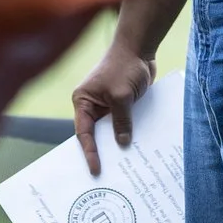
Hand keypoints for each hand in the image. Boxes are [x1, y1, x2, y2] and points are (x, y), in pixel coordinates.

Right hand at [71, 44, 156, 175]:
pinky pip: (124, 122)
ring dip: (120, 142)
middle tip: (110, 175)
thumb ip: (121, 121)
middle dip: (104, 151)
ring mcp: (107, 104)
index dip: (90, 152)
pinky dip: (130, 132)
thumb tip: (123, 144)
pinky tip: (139, 147)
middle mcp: (92, 104)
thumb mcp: (122, 96)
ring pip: (112, 129)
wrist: (140, 47)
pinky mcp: (122, 103)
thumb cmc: (125, 65)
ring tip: (127, 165)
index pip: (84, 133)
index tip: (95, 169)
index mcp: (83, 101)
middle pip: (97, 134)